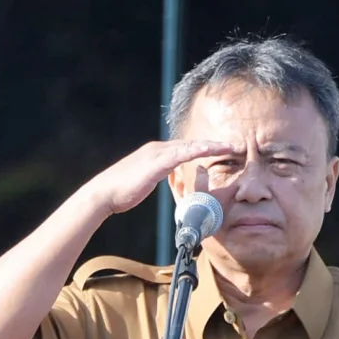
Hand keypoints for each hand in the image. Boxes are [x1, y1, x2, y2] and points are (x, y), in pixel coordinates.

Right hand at [81, 137, 238, 218]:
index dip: (203, 148)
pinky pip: (182, 154)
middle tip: (234, 145)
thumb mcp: (142, 182)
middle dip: (212, 144)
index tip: (221, 150)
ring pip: (190, 146)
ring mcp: (157, 154)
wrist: (103, 194)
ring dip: (211, 145)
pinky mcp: (156, 162)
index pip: (184, 149)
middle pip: (190, 144)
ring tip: (231, 146)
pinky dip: (198, 150)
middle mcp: (158, 149)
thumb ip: (156, 176)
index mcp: (156, 154)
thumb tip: (166, 177)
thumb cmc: (120, 192)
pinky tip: (212, 149)